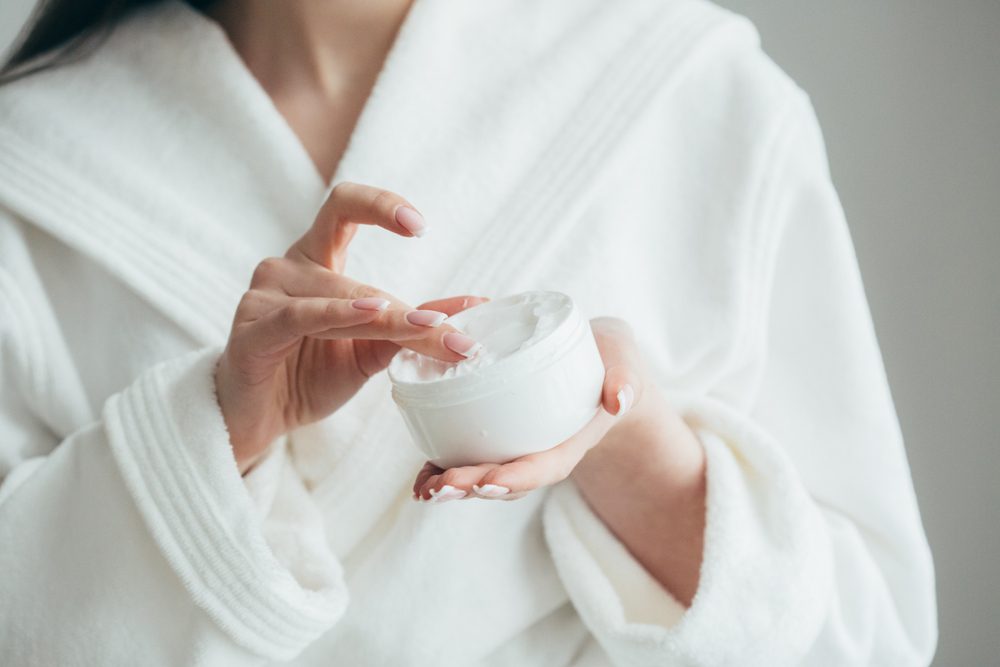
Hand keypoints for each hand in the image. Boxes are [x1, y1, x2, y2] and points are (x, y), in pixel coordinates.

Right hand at [215, 182, 484, 471]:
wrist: (260, 420)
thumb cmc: (309, 375)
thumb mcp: (369, 350)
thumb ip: (410, 327)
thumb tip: (472, 308)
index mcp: (315, 260)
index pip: (344, 207)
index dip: (380, 205)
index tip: (420, 225)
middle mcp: (286, 267)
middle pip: (358, 277)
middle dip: (409, 309)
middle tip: (454, 330)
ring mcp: (264, 294)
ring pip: (339, 298)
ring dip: (388, 320)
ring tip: (430, 332)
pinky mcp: (251, 329)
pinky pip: (302, 316)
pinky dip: (340, 314)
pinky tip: (372, 314)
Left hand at [412, 316, 658, 501]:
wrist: (602, 362)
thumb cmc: (611, 360)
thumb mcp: (623, 361)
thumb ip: (624, 377)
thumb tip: (618, 399)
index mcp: (572, 440)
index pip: (544, 466)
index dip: (516, 477)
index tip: (487, 481)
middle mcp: (544, 452)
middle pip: (508, 479)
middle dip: (474, 487)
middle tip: (440, 487)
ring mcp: (521, 450)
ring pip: (486, 477)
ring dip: (454, 487)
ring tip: (424, 490)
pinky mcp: (502, 439)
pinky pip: (472, 461)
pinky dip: (445, 472)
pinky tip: (420, 481)